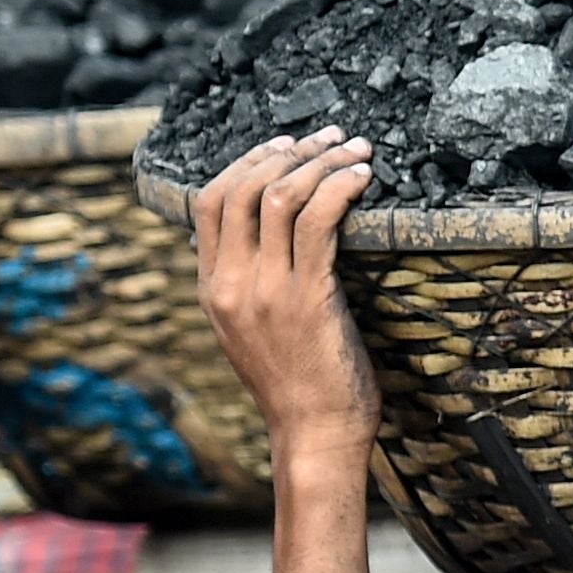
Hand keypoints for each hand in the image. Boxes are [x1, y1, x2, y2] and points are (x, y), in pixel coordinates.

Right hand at [193, 129, 380, 486]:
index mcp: (212, 288)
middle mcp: (231, 283)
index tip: (283, 144)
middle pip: (242, 187)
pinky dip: (340, 189)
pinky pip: (318, 223)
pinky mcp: (307, 299)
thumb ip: (247, 287)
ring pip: (280, 197)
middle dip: (287, 150)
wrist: (313, 436)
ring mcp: (266, 290)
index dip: (245, 161)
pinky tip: (362, 178)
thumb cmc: (298, 388)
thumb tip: (260, 244)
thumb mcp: (252, 332)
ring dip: (321, 162)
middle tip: (328, 136)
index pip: (210, 202)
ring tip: (355, 148)